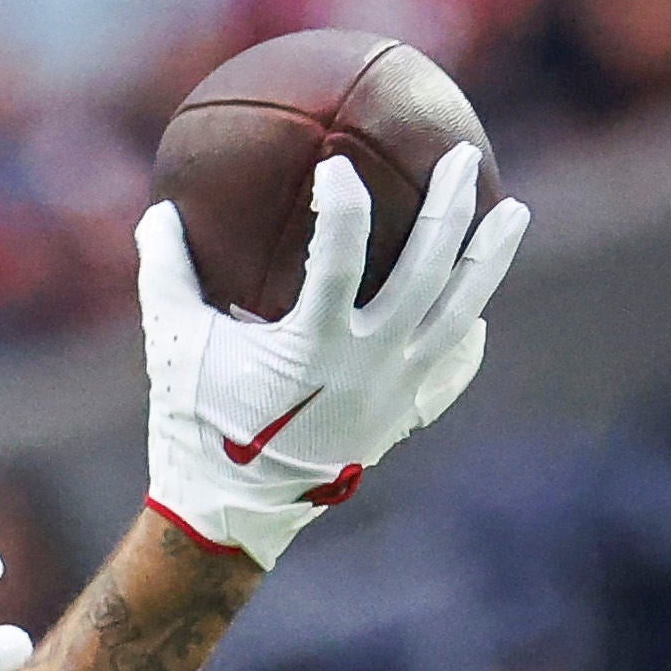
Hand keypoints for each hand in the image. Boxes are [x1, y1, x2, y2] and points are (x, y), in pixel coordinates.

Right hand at [138, 147, 527, 567]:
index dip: (344, 202)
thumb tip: (157, 212)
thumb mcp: (172, 346)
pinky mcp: (404, 415)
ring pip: (460, 312)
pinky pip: (452, 368)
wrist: (231, 514)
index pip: (343, 253)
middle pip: (428, 270)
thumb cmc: (195, 425)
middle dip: (450, 206)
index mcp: (313, 343)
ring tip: (513, 210)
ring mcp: (396, 391)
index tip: (338, 164)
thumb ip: (165, 275)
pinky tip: (475, 313)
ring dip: (489, 258)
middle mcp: (369, 363)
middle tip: (461, 155)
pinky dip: (467, 337)